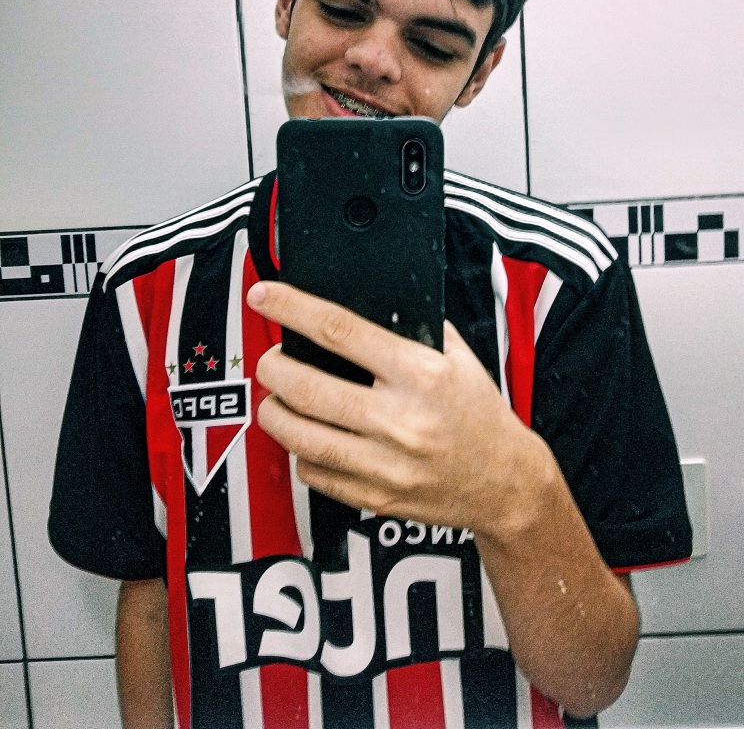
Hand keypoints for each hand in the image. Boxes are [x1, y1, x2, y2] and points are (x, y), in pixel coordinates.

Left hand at [248, 281, 546, 533]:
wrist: (506, 483)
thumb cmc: (479, 414)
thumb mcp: (457, 357)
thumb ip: (411, 330)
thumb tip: (358, 307)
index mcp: (419, 373)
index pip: (338, 330)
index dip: (291, 308)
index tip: (264, 297)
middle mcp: (399, 419)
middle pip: (304, 386)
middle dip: (271, 367)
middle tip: (270, 361)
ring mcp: (385, 464)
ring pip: (298, 435)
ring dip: (273, 411)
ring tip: (275, 399)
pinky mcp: (376, 498)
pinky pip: (314, 473)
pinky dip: (300, 451)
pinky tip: (308, 437)